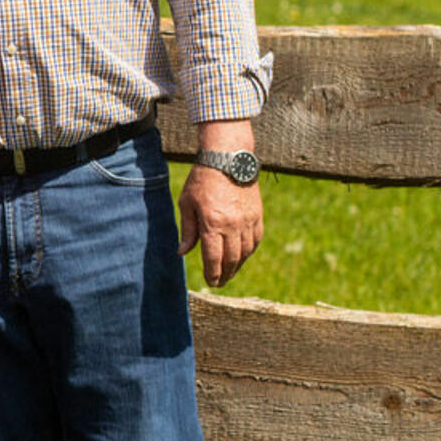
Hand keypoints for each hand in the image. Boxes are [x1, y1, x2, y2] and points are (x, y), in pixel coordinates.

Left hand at [178, 164, 263, 286]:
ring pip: (246, 252)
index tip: (211, 282)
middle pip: (232, 259)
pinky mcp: (257, 215)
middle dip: (225, 274)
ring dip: (238, 265)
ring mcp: (248, 221)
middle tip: (220, 282)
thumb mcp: (187, 203)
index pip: (214, 258)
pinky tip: (242, 256)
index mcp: (212, 223)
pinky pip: (256, 240)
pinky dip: (249, 251)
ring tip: (230, 272)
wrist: (228, 159)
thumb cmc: (202, 181)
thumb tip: (182, 252)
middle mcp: (233, 225)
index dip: (213, 274)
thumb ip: (187, 230)